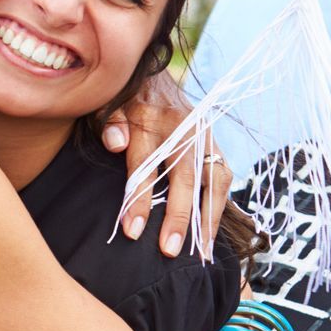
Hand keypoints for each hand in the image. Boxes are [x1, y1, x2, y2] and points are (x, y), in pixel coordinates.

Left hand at [104, 69, 232, 256]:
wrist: (153, 76)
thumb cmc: (123, 100)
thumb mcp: (107, 104)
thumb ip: (110, 122)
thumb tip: (115, 143)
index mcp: (152, 119)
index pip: (146, 165)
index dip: (139, 200)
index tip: (132, 231)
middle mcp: (184, 128)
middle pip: (183, 177)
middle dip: (177, 217)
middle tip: (168, 252)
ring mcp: (204, 137)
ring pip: (212, 181)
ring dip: (207, 218)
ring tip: (200, 254)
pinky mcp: (215, 146)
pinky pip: (222, 180)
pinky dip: (218, 208)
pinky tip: (210, 235)